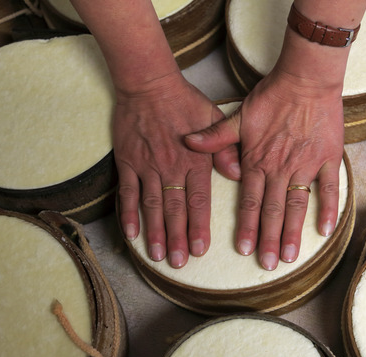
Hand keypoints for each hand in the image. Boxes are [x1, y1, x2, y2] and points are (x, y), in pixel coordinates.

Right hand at [115, 71, 223, 267]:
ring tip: (157, 256)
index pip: (199, 201)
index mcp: (195, 160)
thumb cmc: (185, 101)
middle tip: (179, 263)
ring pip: (152, 205)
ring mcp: (147, 166)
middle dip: (177, 239)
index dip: (199, 227)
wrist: (149, 84)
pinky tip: (131, 234)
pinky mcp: (128, 161)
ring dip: (155, 232)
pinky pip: (127, 192)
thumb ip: (226, 148)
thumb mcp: (213, 119)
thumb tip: (239, 174)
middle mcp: (171, 167)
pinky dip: (128, 213)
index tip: (201, 249)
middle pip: (175, 210)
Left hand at [186, 69, 344, 270]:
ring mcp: (306, 164)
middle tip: (268, 265)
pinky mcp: (328, 158)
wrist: (306, 79)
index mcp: (257, 161)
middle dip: (269, 239)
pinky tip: (325, 231)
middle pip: (273, 210)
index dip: (247, 227)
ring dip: (293, 232)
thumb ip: (215, 136)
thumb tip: (187, 142)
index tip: (245, 250)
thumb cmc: (271, 97)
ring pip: (298, 205)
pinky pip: (329, 188)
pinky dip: (328, 209)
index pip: (250, 202)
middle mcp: (280, 168)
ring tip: (290, 256)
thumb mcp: (238, 116)